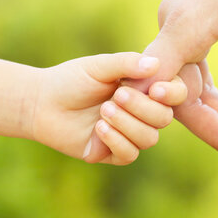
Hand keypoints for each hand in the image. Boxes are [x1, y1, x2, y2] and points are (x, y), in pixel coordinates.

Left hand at [28, 52, 186, 164]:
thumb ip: (127, 64)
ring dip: (128, 124)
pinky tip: (99, 129)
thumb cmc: (72, 79)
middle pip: (164, 118)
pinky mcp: (113, 153)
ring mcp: (129, 133)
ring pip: (149, 138)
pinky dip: (117, 141)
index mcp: (144, 88)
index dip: (172, 93)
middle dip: (143, 108)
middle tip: (117, 95)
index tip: (155, 89)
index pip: (175, 93)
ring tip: (104, 111)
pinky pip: (129, 154)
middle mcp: (142, 112)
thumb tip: (156, 64)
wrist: (42, 102)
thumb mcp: (99, 66)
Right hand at [134, 0, 217, 159]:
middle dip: (213, 124)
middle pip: (175, 90)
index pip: (168, 95)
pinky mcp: (191, 11)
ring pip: (182, 77)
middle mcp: (171, 20)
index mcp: (184, 24)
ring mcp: (178, 14)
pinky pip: (189, 60)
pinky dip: (208, 86)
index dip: (202, 128)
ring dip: (210, 108)